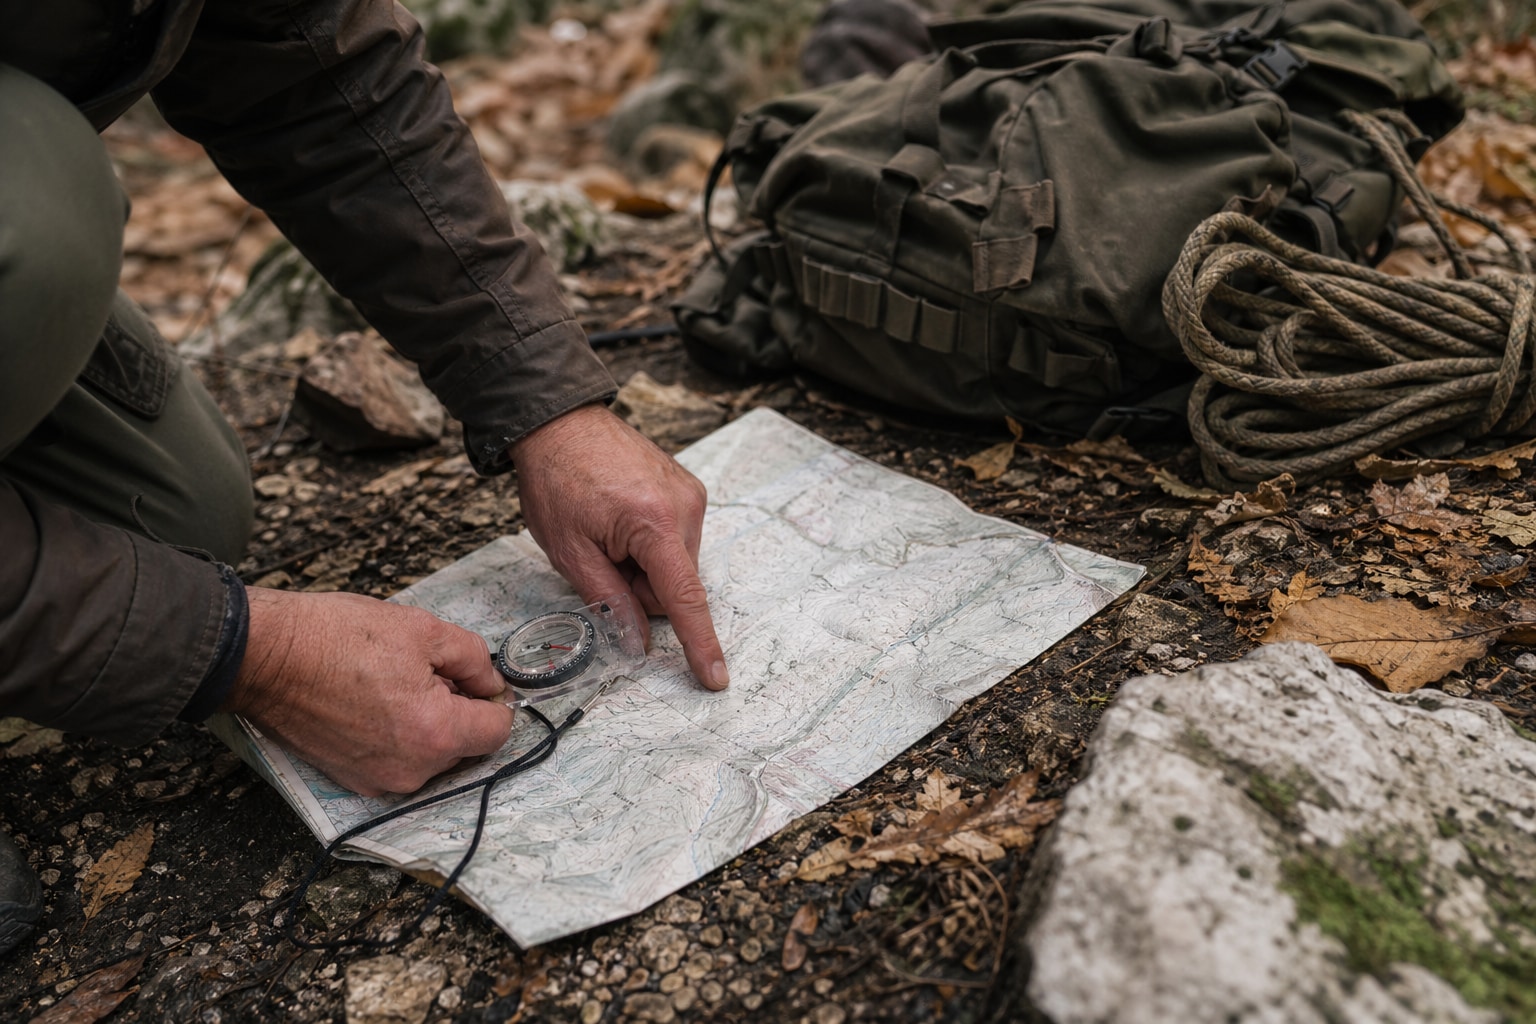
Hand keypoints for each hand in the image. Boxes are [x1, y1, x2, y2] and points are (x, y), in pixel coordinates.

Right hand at [226, 588, 513, 796]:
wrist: (266, 657)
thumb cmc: (339, 638)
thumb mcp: (425, 630)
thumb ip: (475, 660)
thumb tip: (492, 683)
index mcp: (436, 733)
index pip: (498, 730)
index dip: (494, 698)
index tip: (474, 678)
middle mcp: (412, 770)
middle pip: (466, 745)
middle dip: (458, 710)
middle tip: (424, 672)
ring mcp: (380, 780)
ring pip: (432, 755)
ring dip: (427, 724)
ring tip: (391, 684)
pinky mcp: (354, 780)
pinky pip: (398, 761)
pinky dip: (397, 736)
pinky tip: (372, 702)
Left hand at [510, 403, 727, 690]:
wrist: (560, 423)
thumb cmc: (557, 481)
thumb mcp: (570, 552)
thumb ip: (609, 600)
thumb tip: (637, 641)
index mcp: (654, 522)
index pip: (684, 597)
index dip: (700, 643)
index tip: (716, 677)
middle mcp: (684, 506)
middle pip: (674, 585)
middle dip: (639, 586)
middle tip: (601, 557)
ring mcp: (690, 494)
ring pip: (674, 565)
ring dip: (643, 565)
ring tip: (608, 532)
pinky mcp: (688, 488)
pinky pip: (676, 539)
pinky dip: (650, 544)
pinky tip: (622, 519)